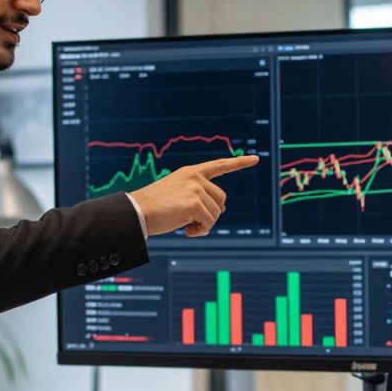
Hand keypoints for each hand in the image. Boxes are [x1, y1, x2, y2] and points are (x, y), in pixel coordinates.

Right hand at [130, 155, 259, 236]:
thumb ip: (199, 196)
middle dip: (211, 214)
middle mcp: (195, 178)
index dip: (238, 163)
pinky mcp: (195, 204)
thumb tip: (222, 209)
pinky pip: (209, 224)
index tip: (255, 158)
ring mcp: (196, 189)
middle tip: (192, 221)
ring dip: (204, 224)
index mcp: (191, 173)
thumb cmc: (154, 207)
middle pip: (221, 200)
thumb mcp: (178, 195)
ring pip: (216, 214)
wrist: (136, 212)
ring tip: (185, 225)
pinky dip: (200, 231)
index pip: (219, 166)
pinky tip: (186, 230)